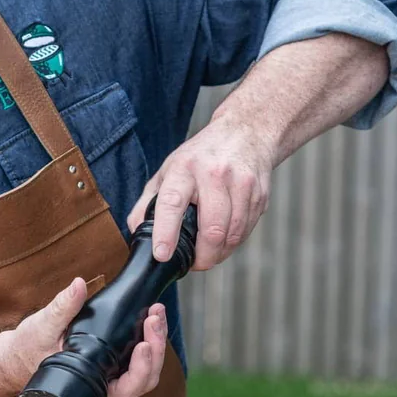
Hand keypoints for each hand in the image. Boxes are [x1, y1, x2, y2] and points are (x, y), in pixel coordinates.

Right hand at [0, 277, 167, 396]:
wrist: (19, 355)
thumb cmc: (29, 348)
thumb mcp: (42, 326)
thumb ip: (62, 307)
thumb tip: (78, 286)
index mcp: (93, 389)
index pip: (128, 388)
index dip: (142, 369)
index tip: (143, 344)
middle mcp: (107, 386)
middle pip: (146, 378)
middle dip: (156, 347)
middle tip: (154, 317)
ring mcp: (113, 375)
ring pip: (148, 368)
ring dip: (156, 340)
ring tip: (156, 312)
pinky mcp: (114, 362)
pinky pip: (140, 356)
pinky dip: (149, 336)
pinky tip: (151, 314)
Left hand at [128, 119, 276, 271]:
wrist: (246, 132)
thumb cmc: (201, 157)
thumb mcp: (169, 170)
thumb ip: (148, 202)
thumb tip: (136, 232)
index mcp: (184, 169)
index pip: (172, 202)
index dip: (166, 232)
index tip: (162, 255)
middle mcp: (214, 174)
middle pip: (212, 228)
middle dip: (203, 256)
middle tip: (195, 263)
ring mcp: (241, 184)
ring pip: (232, 235)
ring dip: (220, 253)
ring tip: (210, 253)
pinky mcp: (259, 194)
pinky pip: (246, 231)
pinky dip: (234, 242)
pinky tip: (226, 238)